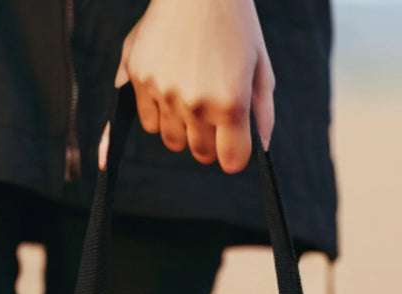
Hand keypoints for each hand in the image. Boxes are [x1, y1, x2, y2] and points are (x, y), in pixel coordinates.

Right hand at [100, 0, 274, 173]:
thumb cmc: (236, 23)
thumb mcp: (261, 66)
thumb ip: (262, 112)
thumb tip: (262, 150)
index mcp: (230, 103)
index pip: (231, 161)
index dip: (234, 153)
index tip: (234, 141)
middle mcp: (195, 104)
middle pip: (201, 153)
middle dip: (210, 141)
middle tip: (213, 113)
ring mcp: (163, 91)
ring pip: (173, 140)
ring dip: (183, 129)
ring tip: (191, 96)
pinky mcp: (139, 77)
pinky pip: (148, 120)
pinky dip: (158, 113)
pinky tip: (170, 88)